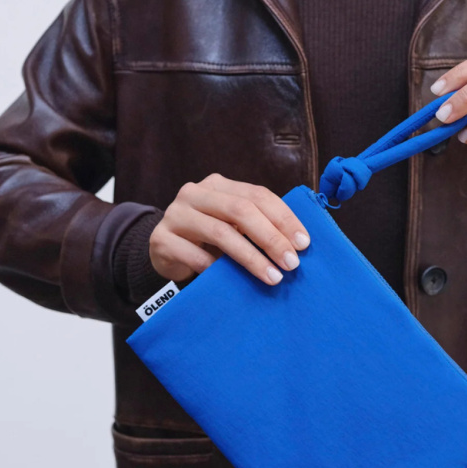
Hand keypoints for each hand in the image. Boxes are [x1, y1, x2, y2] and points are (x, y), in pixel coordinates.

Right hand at [149, 174, 310, 285]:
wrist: (165, 250)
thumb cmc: (209, 239)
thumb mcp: (233, 225)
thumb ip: (259, 225)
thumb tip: (299, 243)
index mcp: (219, 185)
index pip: (258, 195)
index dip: (284, 218)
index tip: (304, 243)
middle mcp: (195, 193)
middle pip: (241, 211)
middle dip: (271, 238)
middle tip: (292, 263)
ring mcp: (175, 214)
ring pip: (221, 233)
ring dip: (251, 258)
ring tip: (273, 277)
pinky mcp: (162, 239)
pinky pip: (195, 256)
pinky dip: (217, 269)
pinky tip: (232, 282)